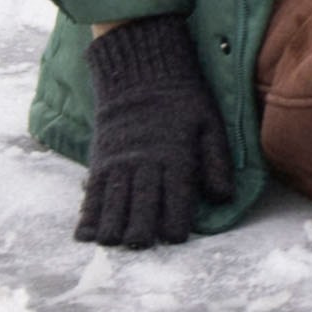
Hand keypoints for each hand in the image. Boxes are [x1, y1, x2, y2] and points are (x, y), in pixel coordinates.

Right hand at [78, 12, 233, 246]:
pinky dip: (88, 217)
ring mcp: (120, 164)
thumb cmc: (182, 97)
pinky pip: (91, 195)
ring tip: (115, 243)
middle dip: (142, 237)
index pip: (176, 209)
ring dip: (114, 231)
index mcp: (176, 160)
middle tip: (142, 244)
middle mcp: (146, 166)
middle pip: (141, 216)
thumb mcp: (209, 123)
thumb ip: (217, 161)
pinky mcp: (100, 160)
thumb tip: (223, 197)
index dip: (176, 230)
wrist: (140, 68)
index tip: (175, 236)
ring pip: (113, 210)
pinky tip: (88, 235)